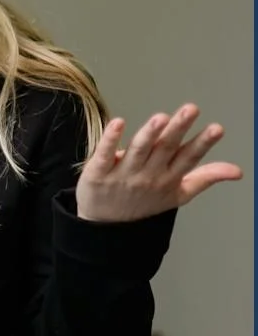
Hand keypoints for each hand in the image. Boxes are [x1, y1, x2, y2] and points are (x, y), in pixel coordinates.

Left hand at [77, 104, 242, 223]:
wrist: (104, 226)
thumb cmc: (143, 204)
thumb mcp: (178, 194)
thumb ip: (206, 178)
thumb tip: (238, 171)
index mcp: (168, 178)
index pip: (189, 158)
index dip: (203, 143)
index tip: (217, 128)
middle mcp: (147, 175)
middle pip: (165, 148)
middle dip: (178, 128)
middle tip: (191, 109)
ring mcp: (122, 174)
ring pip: (138, 151)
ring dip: (149, 133)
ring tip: (161, 118)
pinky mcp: (97, 173)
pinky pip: (104, 155)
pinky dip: (110, 140)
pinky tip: (118, 123)